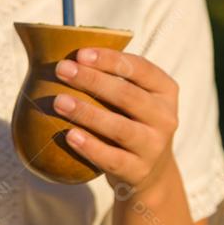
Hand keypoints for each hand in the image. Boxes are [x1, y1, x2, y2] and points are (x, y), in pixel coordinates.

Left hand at [53, 47, 178, 194]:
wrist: (150, 173)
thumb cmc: (129, 120)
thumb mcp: (131, 97)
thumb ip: (108, 77)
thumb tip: (60, 51)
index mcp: (165, 90)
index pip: (140, 68)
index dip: (110, 59)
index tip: (80, 54)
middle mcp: (165, 117)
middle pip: (127, 96)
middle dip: (92, 80)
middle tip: (61, 70)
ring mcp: (154, 147)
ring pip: (120, 128)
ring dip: (87, 113)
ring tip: (58, 102)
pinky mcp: (139, 171)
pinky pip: (112, 159)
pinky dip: (90, 147)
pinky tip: (69, 135)